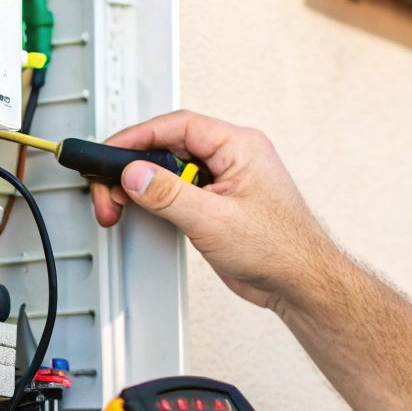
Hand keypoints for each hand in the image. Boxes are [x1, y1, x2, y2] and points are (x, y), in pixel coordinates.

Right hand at [90, 111, 343, 313]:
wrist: (300, 283)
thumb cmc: (281, 249)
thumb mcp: (213, 220)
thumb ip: (168, 194)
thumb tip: (135, 174)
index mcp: (239, 146)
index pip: (177, 126)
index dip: (138, 137)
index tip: (111, 152)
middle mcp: (233, 158)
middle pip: (170, 147)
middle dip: (135, 167)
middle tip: (113, 190)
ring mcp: (225, 181)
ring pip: (172, 170)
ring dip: (145, 186)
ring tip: (123, 204)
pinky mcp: (219, 205)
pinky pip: (180, 192)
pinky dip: (158, 201)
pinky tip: (147, 213)